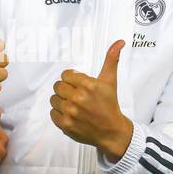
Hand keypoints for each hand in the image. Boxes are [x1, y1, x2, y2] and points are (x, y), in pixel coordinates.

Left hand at [50, 40, 131, 160]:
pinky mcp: (65, 124)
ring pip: (53, 99)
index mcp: (88, 85)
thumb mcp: (110, 81)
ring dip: (61, 101)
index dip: (72, 79)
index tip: (79, 85)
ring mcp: (71, 112)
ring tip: (73, 105)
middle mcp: (78, 98)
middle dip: (66, 89)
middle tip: (76, 96)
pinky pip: (52, 113)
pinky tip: (71, 114)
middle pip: (58, 86)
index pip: (66, 75)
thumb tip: (119, 42)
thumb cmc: (110, 105)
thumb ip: (111, 59)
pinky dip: (59, 114)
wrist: (111, 131)